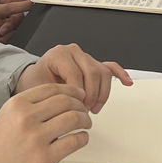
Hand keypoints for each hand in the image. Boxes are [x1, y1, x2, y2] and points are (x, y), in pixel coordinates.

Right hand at [0, 0, 32, 40]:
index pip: (14, 7)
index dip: (26, 4)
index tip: (34, 1)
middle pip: (18, 19)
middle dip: (21, 16)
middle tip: (20, 13)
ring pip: (15, 30)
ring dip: (16, 25)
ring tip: (10, 22)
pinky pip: (10, 39)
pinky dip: (11, 34)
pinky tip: (7, 31)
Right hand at [0, 84, 92, 162]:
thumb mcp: (8, 116)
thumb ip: (30, 105)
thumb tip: (61, 98)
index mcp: (17, 104)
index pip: (52, 89)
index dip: (71, 90)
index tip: (79, 95)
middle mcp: (26, 118)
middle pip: (66, 101)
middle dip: (80, 105)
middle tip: (83, 111)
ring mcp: (36, 137)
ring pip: (73, 118)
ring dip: (85, 120)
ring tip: (85, 124)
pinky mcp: (45, 157)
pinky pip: (74, 141)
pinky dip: (83, 138)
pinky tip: (81, 138)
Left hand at [15, 42, 131, 111]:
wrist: (35, 77)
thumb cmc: (35, 82)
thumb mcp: (38, 88)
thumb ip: (54, 95)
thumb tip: (71, 107)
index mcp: (59, 54)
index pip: (75, 73)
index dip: (77, 94)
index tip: (76, 107)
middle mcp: (73, 52)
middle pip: (93, 72)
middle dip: (91, 95)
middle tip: (85, 110)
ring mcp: (85, 57)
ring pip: (103, 72)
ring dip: (102, 93)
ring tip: (94, 107)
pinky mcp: (93, 63)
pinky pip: (110, 67)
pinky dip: (120, 74)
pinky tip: (127, 82)